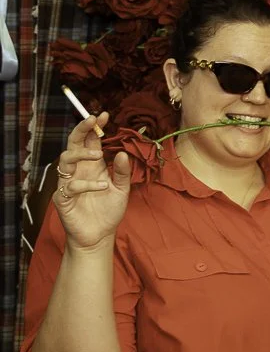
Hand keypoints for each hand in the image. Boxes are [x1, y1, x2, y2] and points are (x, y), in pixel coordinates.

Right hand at [54, 114, 131, 248]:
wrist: (100, 235)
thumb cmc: (108, 212)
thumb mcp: (122, 191)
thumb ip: (123, 173)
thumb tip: (123, 153)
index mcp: (92, 165)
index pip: (90, 141)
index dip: (95, 127)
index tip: (104, 115)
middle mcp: (79, 170)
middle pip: (73, 143)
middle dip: (81, 129)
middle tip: (92, 120)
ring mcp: (69, 182)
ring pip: (65, 159)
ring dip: (81, 154)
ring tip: (99, 156)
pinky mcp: (63, 197)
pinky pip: (71, 185)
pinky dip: (87, 184)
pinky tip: (103, 187)